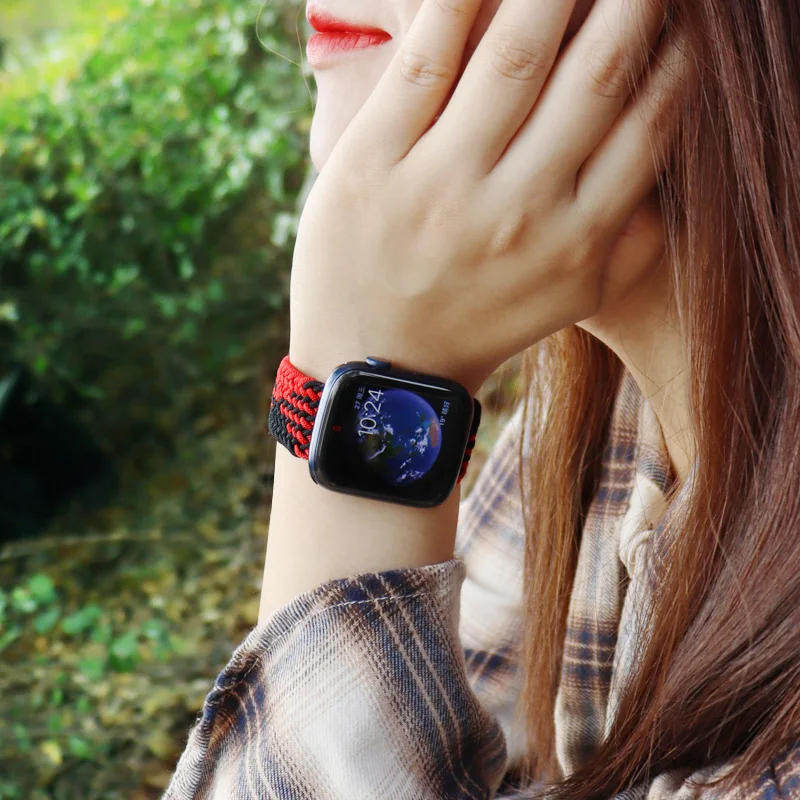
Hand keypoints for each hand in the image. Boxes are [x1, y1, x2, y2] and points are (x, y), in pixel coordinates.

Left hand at [290, 0, 688, 393]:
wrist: (380, 372)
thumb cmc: (478, 324)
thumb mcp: (570, 301)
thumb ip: (631, 242)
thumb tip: (675, 175)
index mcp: (578, 241)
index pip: (651, 120)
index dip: (675, 54)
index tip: (682, 20)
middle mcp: (519, 210)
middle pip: (596, 71)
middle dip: (630, 1)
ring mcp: (443, 184)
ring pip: (515, 52)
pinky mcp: (373, 163)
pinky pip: (426, 62)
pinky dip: (459, 2)